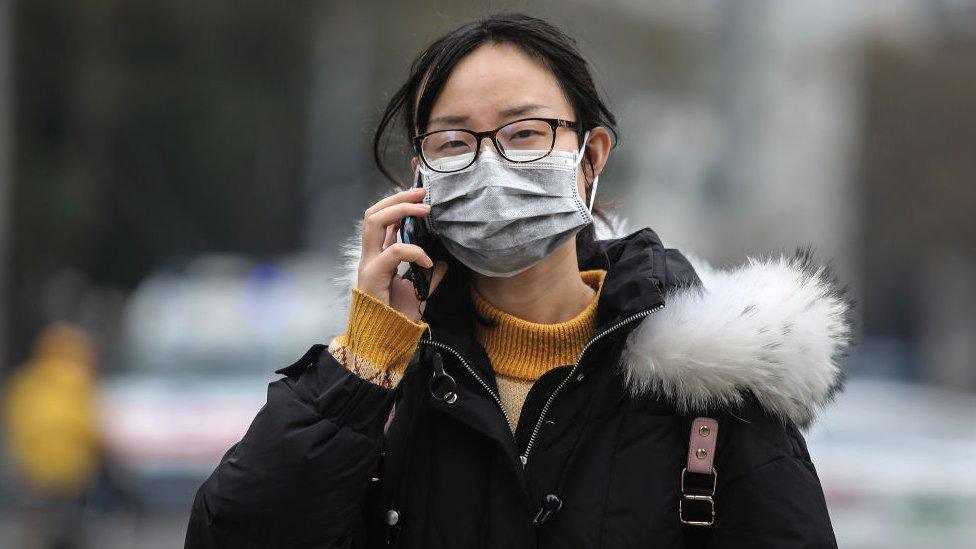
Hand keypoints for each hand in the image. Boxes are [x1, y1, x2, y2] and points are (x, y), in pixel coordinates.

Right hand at [357, 187, 448, 321]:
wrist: (384, 341)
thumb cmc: (396, 319)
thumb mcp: (418, 294)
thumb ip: (428, 278)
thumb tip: (441, 264)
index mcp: (378, 257)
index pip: (381, 221)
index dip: (397, 204)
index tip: (420, 197)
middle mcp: (370, 256)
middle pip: (373, 213)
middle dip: (397, 197)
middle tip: (421, 192)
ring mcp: (369, 263)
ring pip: (374, 221)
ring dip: (400, 209)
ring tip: (423, 209)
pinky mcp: (373, 274)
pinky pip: (394, 251)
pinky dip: (413, 251)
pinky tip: (427, 260)